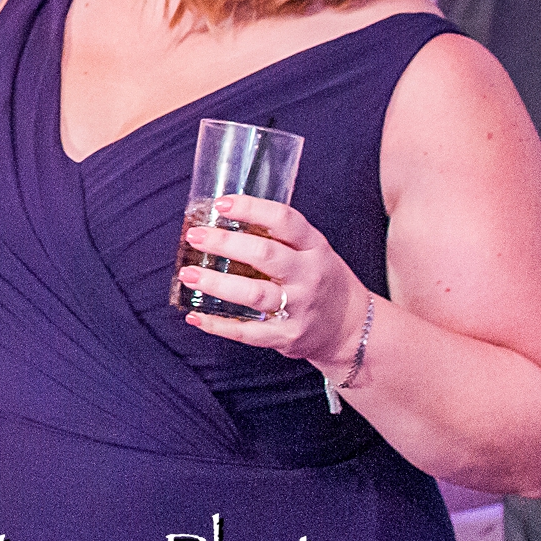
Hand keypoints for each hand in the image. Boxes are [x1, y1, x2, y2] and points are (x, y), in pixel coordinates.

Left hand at [176, 194, 372, 372]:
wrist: (352, 329)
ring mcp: (300, 308)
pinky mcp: (288, 336)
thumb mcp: (312, 250)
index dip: (252, 209)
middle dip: (225, 244)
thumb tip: (220, 218)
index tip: (221, 204)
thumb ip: (277, 236)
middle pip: (265, 255)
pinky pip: (249, 332)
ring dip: (216, 284)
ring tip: (189, 274)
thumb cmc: (321, 280)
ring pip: (254, 294)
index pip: (285, 220)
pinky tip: (195, 316)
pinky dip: (219, 325)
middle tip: (195, 236)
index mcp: (314, 247)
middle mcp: (309, 275)